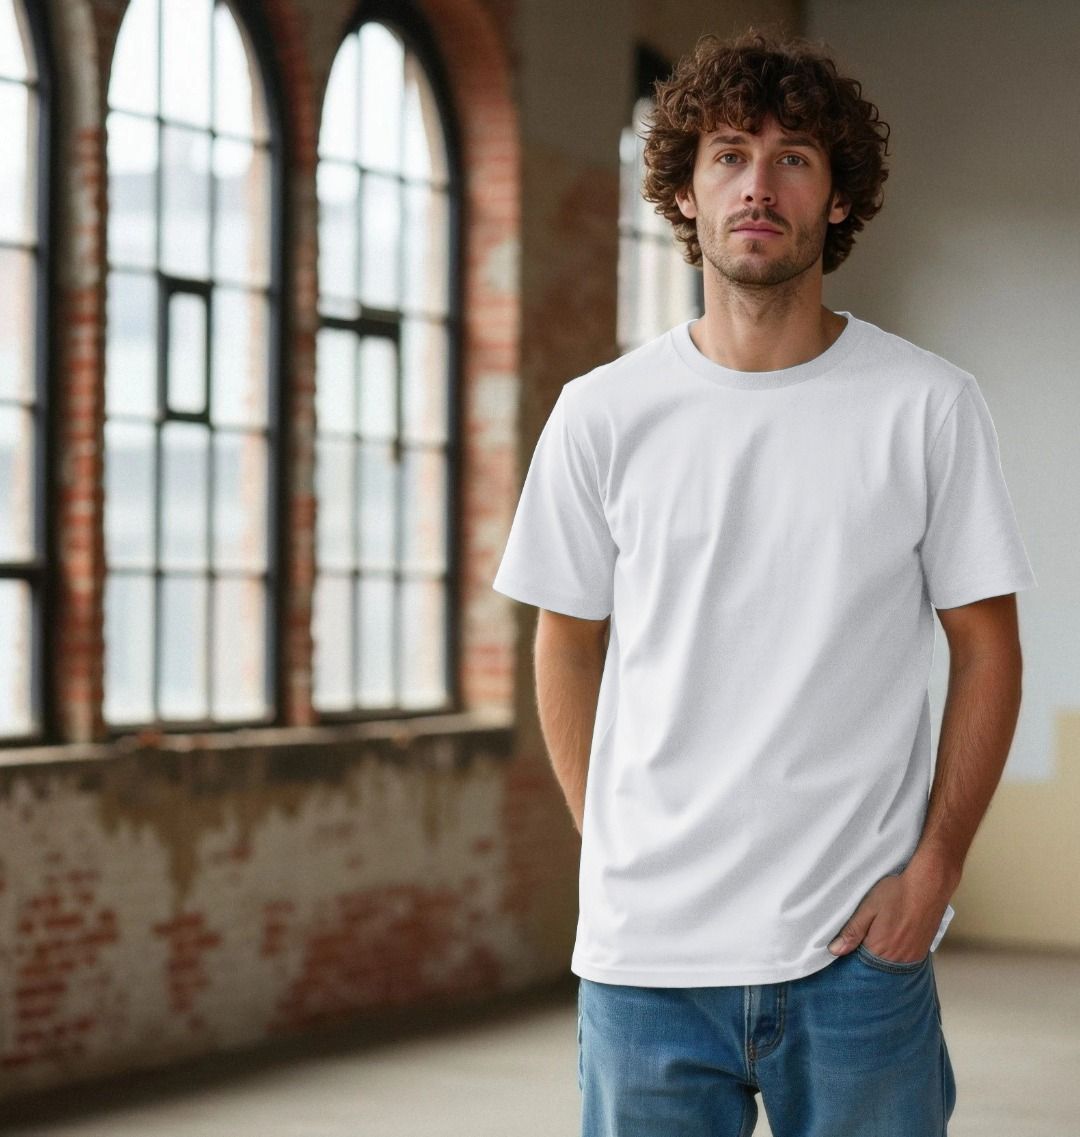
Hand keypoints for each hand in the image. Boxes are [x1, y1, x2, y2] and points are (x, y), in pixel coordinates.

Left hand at [827, 864, 952, 962]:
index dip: (852, 954)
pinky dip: (895, 954)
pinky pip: (904, 961)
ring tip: (880, 935)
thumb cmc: (897, 893)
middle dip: (866, 955)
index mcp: (879, 949)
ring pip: (890, 964)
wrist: (929, 885)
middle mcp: (897, 959)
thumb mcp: (868, 908)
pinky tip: (893, 939)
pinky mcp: (922, 952)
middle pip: (875, 965)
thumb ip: (852, 931)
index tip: (848, 943)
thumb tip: (835, 951)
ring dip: (882, 955)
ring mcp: (912, 958)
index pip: (859, 963)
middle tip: (865, 936)